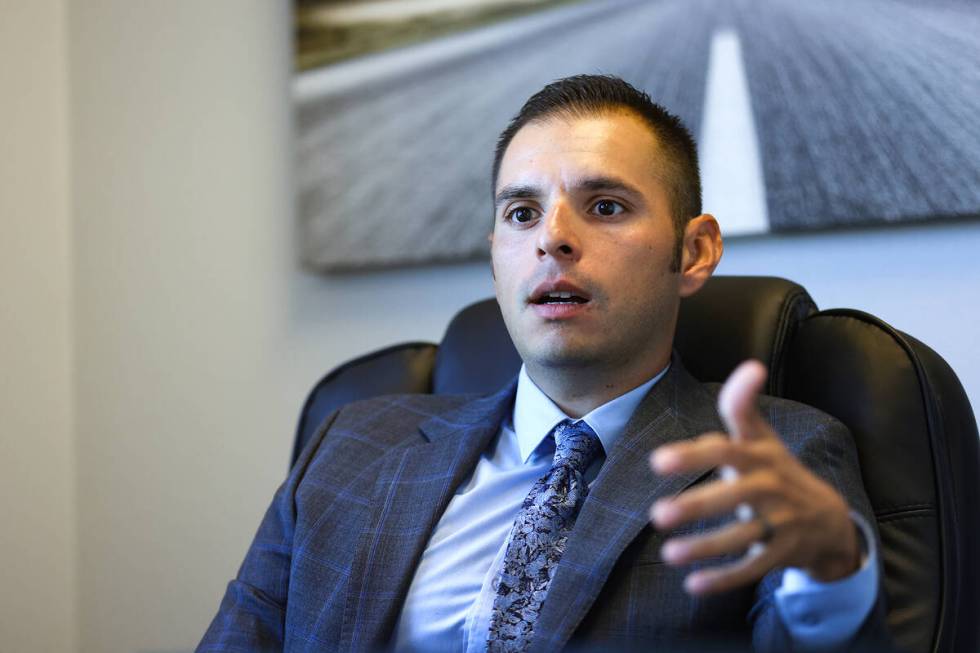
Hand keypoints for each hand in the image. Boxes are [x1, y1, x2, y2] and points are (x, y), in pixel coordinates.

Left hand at [648, 360, 860, 594]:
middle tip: (658, 515)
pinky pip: (752, 568)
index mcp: (760, 457)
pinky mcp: (782, 554)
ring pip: (742, 537)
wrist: (830, 519)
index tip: (657, 461)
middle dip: (697, 506)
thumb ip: (742, 406)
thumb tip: (752, 365)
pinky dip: (724, 579)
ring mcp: (780, 523)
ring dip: (705, 548)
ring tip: (670, 555)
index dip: (694, 454)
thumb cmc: (779, 471)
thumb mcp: (763, 438)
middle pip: (734, 497)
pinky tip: (693, 585)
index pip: (725, 451)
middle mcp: (771, 488)